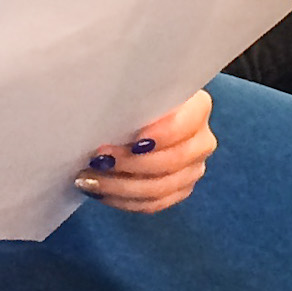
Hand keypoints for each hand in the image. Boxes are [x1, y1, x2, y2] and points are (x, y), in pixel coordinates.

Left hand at [73, 89, 215, 213]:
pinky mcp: (180, 189)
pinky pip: (155, 203)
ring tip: (90, 178)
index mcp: (198, 107)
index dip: (162, 135)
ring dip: (122, 186)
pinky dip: (125, 200)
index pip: (185, 124)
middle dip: (132, 163)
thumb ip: (131, 95)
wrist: (138, 112)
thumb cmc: (132, 93)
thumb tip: (105, 108)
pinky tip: (100, 192)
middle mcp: (201, 140)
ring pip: (162, 188)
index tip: (133, 141)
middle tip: (98, 158)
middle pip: (173, 161)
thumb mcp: (134, 87)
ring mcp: (193, 169)